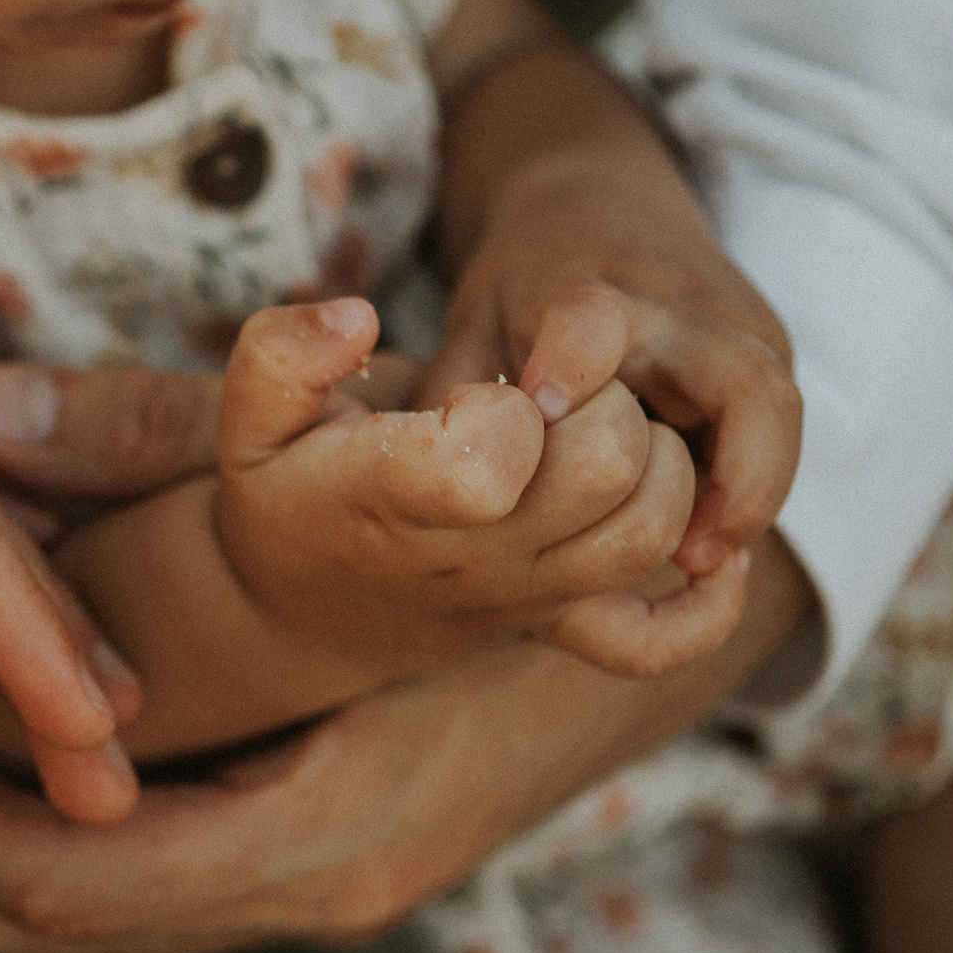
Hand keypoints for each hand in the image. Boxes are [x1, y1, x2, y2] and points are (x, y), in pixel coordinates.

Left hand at [0, 531, 806, 952]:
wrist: (688, 593)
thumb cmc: (540, 530)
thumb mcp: (376, 481)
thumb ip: (185, 443)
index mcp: (322, 835)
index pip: (71, 877)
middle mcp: (299, 886)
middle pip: (38, 930)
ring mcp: (294, 877)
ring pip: (64, 912)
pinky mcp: (283, 840)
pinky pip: (107, 875)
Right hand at [213, 299, 747, 678]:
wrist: (300, 611)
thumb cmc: (286, 493)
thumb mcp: (249, 419)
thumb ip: (281, 354)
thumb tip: (357, 316)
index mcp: (399, 499)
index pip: (499, 453)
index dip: (505, 403)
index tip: (469, 396)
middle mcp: (478, 559)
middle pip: (610, 468)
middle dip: (600, 400)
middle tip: (549, 396)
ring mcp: (529, 599)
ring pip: (652, 530)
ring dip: (655, 460)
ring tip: (594, 435)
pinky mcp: (563, 625)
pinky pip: (661, 636)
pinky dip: (703, 596)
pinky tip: (692, 539)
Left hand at [427, 180, 799, 578]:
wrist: (597, 205)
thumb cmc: (522, 284)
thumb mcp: (470, 327)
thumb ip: (452, 406)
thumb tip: (427, 498)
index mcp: (587, 291)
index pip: (592, 319)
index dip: (572, 369)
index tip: (547, 421)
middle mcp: (680, 310)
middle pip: (745, 384)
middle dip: (733, 478)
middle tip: (689, 556)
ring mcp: (737, 331)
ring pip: (774, 416)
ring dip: (748, 495)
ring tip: (698, 563)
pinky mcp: (762, 357)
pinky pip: (772, 433)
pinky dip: (747, 490)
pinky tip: (702, 544)